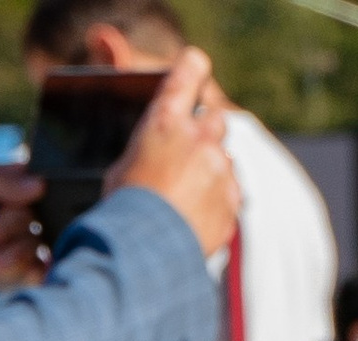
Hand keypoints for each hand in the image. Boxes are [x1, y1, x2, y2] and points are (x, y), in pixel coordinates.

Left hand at [0, 166, 44, 285]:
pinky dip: (31, 272)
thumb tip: (39, 185)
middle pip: (31, 218)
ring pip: (34, 245)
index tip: (3, 203)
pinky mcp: (18, 274)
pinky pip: (40, 271)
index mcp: (0, 188)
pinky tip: (7, 273)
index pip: (31, 184)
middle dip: (2, 230)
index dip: (23, 193)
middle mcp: (11, 216)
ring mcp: (16, 246)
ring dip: (12, 255)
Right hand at [104, 45, 236, 261]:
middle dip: (204, 133)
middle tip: (186, 156)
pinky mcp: (233, 201)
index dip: (193, 68)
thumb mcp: (124, 167)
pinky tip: (195, 218)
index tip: (194, 69)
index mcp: (166, 119)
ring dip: (211, 171)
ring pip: (224, 159)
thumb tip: (159, 151)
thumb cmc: (125, 210)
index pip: (191, 68)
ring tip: (185, 199)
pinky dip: (218, 202)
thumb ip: (151, 147)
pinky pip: (231, 193)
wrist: (147, 256)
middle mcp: (200, 137)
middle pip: (216, 118)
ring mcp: (220, 170)